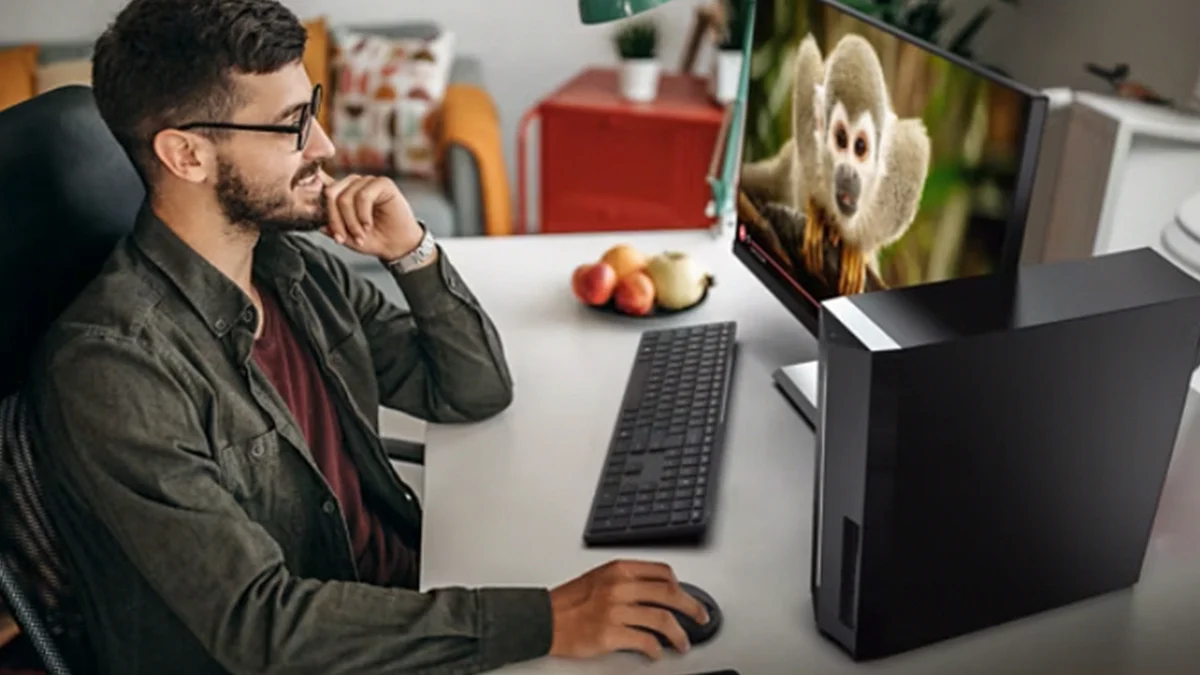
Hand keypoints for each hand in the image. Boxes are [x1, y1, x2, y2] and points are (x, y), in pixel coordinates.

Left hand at [319, 171, 423, 261]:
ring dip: (351, 222)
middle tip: (342, 238)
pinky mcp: (382, 183)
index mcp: (342, 192)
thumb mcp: (346, 237)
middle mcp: (353, 183)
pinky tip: (368, 225)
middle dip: (335, 220)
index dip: (321, 206)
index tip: (329, 230)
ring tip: (360, 235)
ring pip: (346, 198)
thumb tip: (317, 223)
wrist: (398, 245)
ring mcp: (367, 181)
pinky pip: (363, 196)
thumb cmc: (373, 239)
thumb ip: (331, 228)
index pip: (323, 192)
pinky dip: (363, 215)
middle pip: (331, 194)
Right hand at [547, 560, 708, 660]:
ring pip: (662, 620)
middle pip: (669, 593)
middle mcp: (619, 586)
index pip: (663, 572)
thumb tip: (657, 592)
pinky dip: (656, 649)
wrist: (544, 619)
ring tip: (682, 643)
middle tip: (700, 616)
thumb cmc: (569, 601)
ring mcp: (615, 610)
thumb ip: (628, 581)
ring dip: (678, 634)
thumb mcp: (600, 578)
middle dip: (692, 607)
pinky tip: (657, 652)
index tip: (688, 596)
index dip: (681, 586)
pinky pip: (645, 641)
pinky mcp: (610, 634)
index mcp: (619, 569)